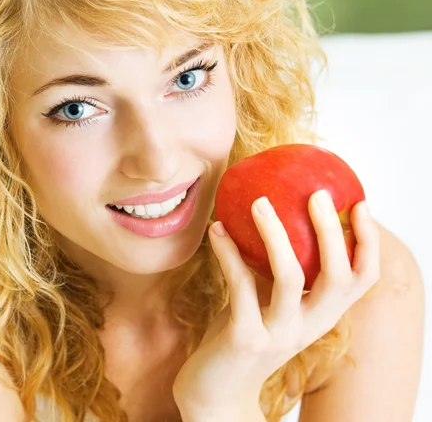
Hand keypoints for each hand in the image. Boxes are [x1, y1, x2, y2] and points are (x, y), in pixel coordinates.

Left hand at [172, 190, 380, 418]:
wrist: (217, 389)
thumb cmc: (243, 330)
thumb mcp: (268, 298)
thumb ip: (275, 267)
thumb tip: (273, 208)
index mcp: (321, 314)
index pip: (361, 280)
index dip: (367, 242)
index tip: (359, 203)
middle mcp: (309, 327)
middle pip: (337, 278)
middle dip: (332, 233)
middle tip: (316, 194)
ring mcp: (279, 335)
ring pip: (291, 278)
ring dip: (276, 235)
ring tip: (259, 201)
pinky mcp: (246, 339)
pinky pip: (240, 285)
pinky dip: (229, 252)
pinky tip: (217, 228)